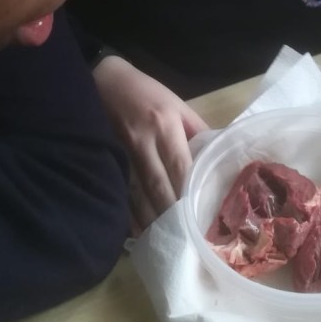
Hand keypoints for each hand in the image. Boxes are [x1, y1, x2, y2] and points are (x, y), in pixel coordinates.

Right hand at [92, 56, 207, 230]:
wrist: (102, 80)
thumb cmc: (146, 92)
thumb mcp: (177, 104)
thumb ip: (198, 130)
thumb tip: (217, 155)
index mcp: (164, 125)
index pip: (180, 166)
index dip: (189, 193)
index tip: (201, 215)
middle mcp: (143, 142)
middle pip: (159, 186)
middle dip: (172, 214)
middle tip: (187, 237)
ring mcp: (122, 154)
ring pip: (138, 195)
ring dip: (152, 220)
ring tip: (167, 241)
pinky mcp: (108, 161)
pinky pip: (120, 193)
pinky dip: (129, 215)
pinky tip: (140, 232)